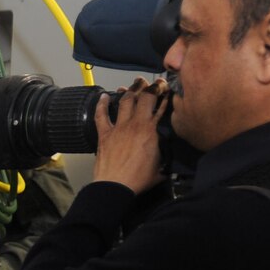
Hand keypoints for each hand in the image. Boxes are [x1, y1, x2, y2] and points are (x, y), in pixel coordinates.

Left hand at [91, 78, 168, 196]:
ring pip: (125, 102)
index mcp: (151, 131)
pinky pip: (101, 115)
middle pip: (143, 97)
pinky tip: (104, 96)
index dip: (163, 94)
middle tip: (151, 82)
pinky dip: (102, 104)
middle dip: (149, 87)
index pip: (160, 106)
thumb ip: (164, 157)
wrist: (115, 186)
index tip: (166, 87)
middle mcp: (136, 124)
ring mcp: (119, 128)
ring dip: (130, 90)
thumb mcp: (160, 167)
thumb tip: (167, 156)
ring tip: (135, 84)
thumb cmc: (139, 180)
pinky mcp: (104, 134)